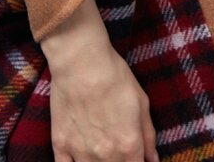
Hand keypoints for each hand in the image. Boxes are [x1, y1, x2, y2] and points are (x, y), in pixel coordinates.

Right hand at [41, 0, 158, 161]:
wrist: (81, 62)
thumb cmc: (115, 77)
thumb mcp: (141, 102)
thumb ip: (148, 135)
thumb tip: (152, 160)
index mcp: (128, 145)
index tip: (135, 158)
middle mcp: (106, 156)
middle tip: (118, 148)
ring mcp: (80, 153)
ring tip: (101, 153)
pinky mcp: (60, 146)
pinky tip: (80, 158)